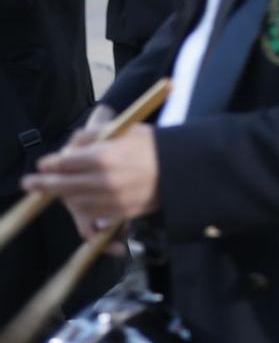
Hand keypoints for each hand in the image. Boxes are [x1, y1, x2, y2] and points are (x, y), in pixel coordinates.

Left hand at [24, 124, 159, 237]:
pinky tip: (81, 199)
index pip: (64, 163)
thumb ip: (93, 134)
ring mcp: (111, 199)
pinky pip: (91, 213)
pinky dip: (82, 206)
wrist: (184, 169)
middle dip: (43, 184)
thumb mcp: (125, 129)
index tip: (44, 164)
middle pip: (62, 185)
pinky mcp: (120, 212)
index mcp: (104, 157)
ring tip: (60, 189)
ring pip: (74, 201)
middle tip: (30, 183)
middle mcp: (104, 181)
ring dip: (64, 195)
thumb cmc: (154, 145)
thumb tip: (70, 146)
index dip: (49, 164)